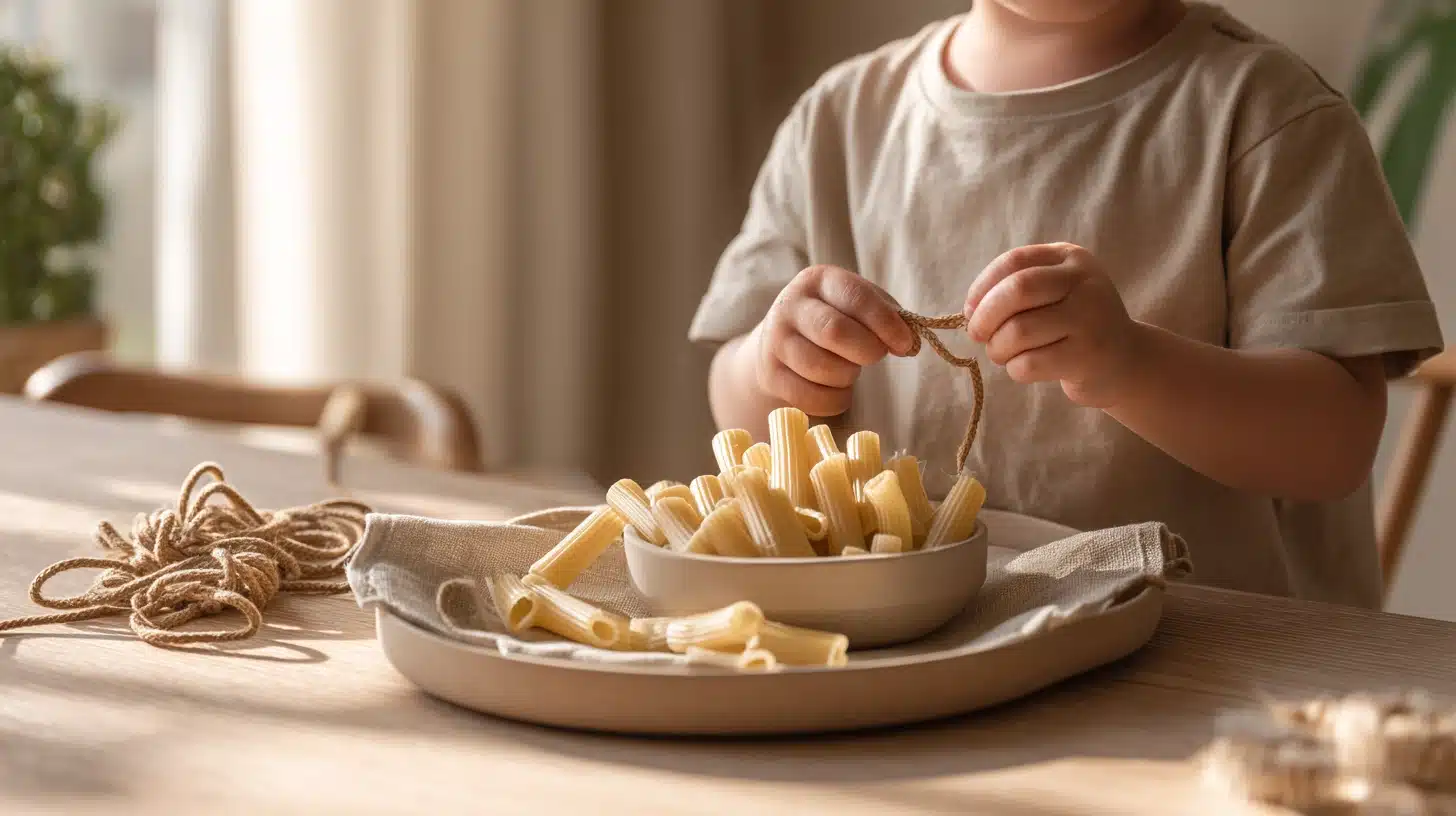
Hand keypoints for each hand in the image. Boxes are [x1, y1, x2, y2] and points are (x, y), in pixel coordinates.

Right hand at [753, 265, 914, 415]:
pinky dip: (835, 400)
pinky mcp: (769, 375)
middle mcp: (790, 306)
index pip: (856, 298)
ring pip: (823, 368)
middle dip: (866, 350)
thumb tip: (908, 342)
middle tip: (875, 357)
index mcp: (818, 280)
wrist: (779, 343)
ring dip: (848, 376)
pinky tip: (837, 390)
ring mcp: (775, 341)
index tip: (905, 344)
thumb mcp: (857, 307)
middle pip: (834, 331)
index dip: (885, 323)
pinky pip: (812, 398)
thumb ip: (887, 316)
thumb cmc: (832, 321)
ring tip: (848, 370)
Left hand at [963, 243, 1142, 407]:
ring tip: (1003, 354)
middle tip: (978, 335)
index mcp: (1070, 258)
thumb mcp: (1055, 292)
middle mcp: (1084, 282)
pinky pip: (1030, 363)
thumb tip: (971, 310)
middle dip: (985, 317)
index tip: (970, 310)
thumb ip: (1017, 289)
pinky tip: (1024, 368)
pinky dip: (1015, 369)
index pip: (1014, 262)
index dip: (982, 287)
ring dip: (998, 348)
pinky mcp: (1088, 356)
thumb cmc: (1075, 324)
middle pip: (1016, 290)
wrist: (1126, 360)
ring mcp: (1090, 318)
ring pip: (1019, 330)